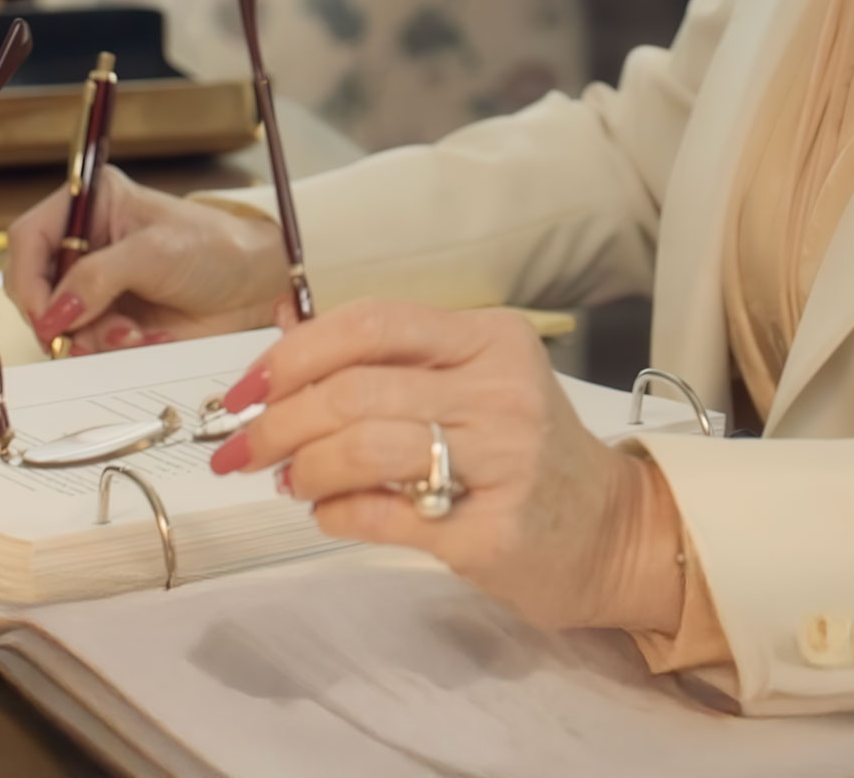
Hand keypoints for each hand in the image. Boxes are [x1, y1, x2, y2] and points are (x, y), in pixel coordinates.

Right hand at [4, 166, 288, 352]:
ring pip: (59, 324)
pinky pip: (85, 345)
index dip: (28, 278)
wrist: (254, 288)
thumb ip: (98, 278)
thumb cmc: (216, 249)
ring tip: (133, 333)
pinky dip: (109, 350)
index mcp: (94, 205)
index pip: (30, 238)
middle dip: (61, 316)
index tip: (46, 313)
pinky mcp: (110, 320)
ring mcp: (97, 285)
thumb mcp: (155, 252)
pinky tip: (145, 339)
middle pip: (36, 288)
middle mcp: (88, 244)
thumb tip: (54, 312)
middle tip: (87, 331)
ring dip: (91, 337)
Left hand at [206, 299, 686, 634]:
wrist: (610, 529)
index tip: (243, 390)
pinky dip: (337, 513)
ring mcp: (504, 459)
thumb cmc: (523, 449)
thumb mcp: (471, 380)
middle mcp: (502, 389)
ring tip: (290, 482)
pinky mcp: (494, 531)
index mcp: (491, 338)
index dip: (294, 353)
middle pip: (357, 389)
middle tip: (242, 451)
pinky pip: (386, 514)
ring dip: (304, 468)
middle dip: (278, 422)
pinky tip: (329, 513)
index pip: (373, 323)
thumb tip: (282, 329)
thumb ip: (385, 357)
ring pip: (365, 447)